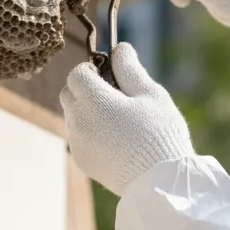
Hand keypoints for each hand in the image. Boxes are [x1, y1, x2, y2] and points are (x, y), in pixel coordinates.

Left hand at [60, 43, 192, 194]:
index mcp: (94, 101)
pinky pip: (78, 137)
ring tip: (119, 120)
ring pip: (72, 116)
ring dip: (87, 111)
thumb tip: (120, 48)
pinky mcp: (82, 161)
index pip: (76, 74)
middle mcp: (79, 122)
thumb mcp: (151, 94)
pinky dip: (90, 132)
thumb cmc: (160, 133)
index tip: (110, 75)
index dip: (91, 69)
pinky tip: (117, 139)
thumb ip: (130, 69)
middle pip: (68, 93)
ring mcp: (78, 144)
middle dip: (85, 88)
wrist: (161, 181)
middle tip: (115, 95)